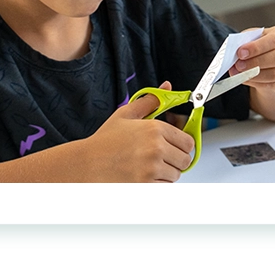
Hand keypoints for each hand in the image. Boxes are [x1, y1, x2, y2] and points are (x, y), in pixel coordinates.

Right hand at [76, 81, 194, 181]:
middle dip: (176, 160)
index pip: (188, 142)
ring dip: (167, 172)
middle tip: (161, 157)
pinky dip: (158, 183)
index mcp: (155, 129)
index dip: (182, 145)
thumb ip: (151, 100)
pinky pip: (164, 187)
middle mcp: (156, 148)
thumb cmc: (105, 141)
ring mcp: (151, 169)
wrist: (86, 164)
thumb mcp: (127, 114)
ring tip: (148, 166)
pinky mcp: (145, 186)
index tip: (174, 146)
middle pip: (185, 160)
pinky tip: (143, 176)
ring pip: (176, 175)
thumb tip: (167, 87)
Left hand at [229, 24, 274, 96]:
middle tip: (239, 65)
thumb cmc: (267, 44)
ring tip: (239, 73)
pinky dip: (257, 83)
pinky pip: (274, 85)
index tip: (241, 52)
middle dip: (257, 62)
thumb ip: (248, 40)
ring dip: (255, 75)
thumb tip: (235, 50)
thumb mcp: (258, 36)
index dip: (257, 47)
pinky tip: (247, 78)